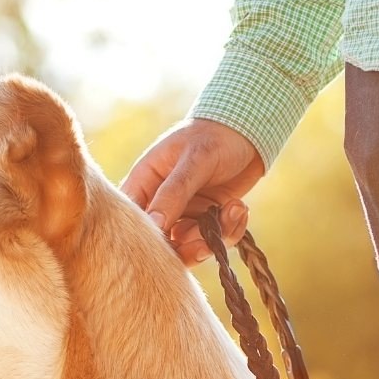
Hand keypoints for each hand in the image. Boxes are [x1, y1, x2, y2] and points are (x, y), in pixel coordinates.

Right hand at [121, 118, 264, 264]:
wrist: (246, 131)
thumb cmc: (212, 137)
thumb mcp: (193, 160)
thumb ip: (173, 193)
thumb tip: (153, 225)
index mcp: (143, 184)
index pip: (131, 221)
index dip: (146, 239)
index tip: (171, 241)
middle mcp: (159, 204)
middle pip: (160, 244)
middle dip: (187, 247)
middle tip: (207, 242)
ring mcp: (183, 214)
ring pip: (189, 247)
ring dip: (214, 236)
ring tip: (234, 210)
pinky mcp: (205, 220)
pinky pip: (213, 240)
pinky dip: (229, 230)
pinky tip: (239, 207)